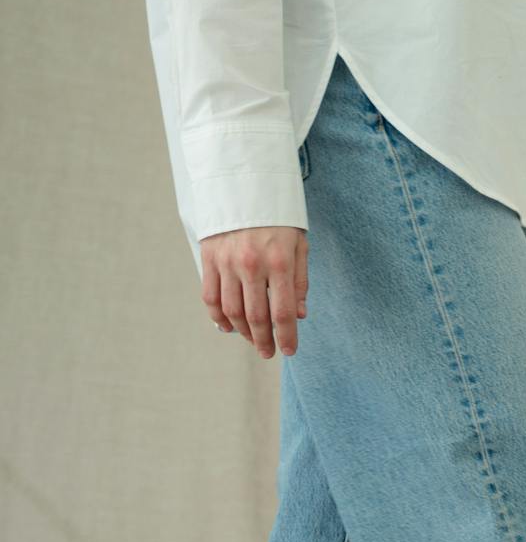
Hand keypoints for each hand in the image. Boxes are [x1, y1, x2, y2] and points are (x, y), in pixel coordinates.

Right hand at [200, 226, 307, 358]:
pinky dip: (218, 316)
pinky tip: (228, 326)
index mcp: (279, 263)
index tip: (289, 351)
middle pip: (255, 316)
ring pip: (231, 310)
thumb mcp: (299, 246)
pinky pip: (211, 296)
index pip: (283, 312)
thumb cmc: (279, 220)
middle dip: (263, 340)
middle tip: (268, 353)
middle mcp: (251, 265)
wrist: (244, 188)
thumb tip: (299, 315)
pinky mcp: (209, 258)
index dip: (286, 336)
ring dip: (242, 332)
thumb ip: (299, 282)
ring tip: (252, 340)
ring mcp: (227, 263)